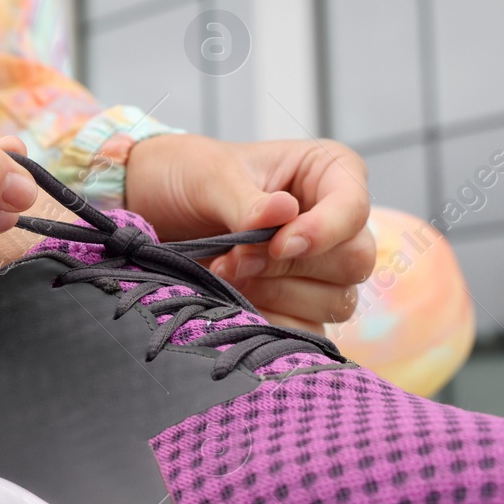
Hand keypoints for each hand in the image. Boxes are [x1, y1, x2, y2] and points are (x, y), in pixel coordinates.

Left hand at [123, 134, 374, 332]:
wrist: (149, 210)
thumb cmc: (187, 177)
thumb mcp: (210, 176)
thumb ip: (247, 201)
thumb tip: (283, 213)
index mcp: (327, 173)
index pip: (354, 209)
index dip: (322, 232)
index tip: (277, 244)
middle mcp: (334, 221)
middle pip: (354, 261)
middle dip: (291, 266)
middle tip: (236, 259)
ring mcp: (320, 268)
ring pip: (337, 301)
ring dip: (276, 293)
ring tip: (225, 273)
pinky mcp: (299, 306)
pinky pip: (309, 330)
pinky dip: (271, 321)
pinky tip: (235, 302)